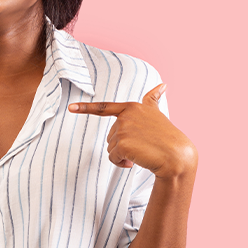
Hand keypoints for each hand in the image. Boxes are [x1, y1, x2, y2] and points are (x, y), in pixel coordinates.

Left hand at [68, 84, 196, 178]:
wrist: (177, 156)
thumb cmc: (167, 136)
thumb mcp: (158, 114)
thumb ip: (152, 100)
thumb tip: (162, 85)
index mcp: (131, 108)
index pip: (104, 108)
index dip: (85, 108)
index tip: (71, 107)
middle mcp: (125, 116)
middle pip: (111, 135)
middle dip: (123, 144)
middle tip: (143, 146)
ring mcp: (123, 129)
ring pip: (111, 147)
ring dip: (123, 154)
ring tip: (142, 152)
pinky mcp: (122, 144)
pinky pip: (113, 158)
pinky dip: (121, 163)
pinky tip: (135, 161)